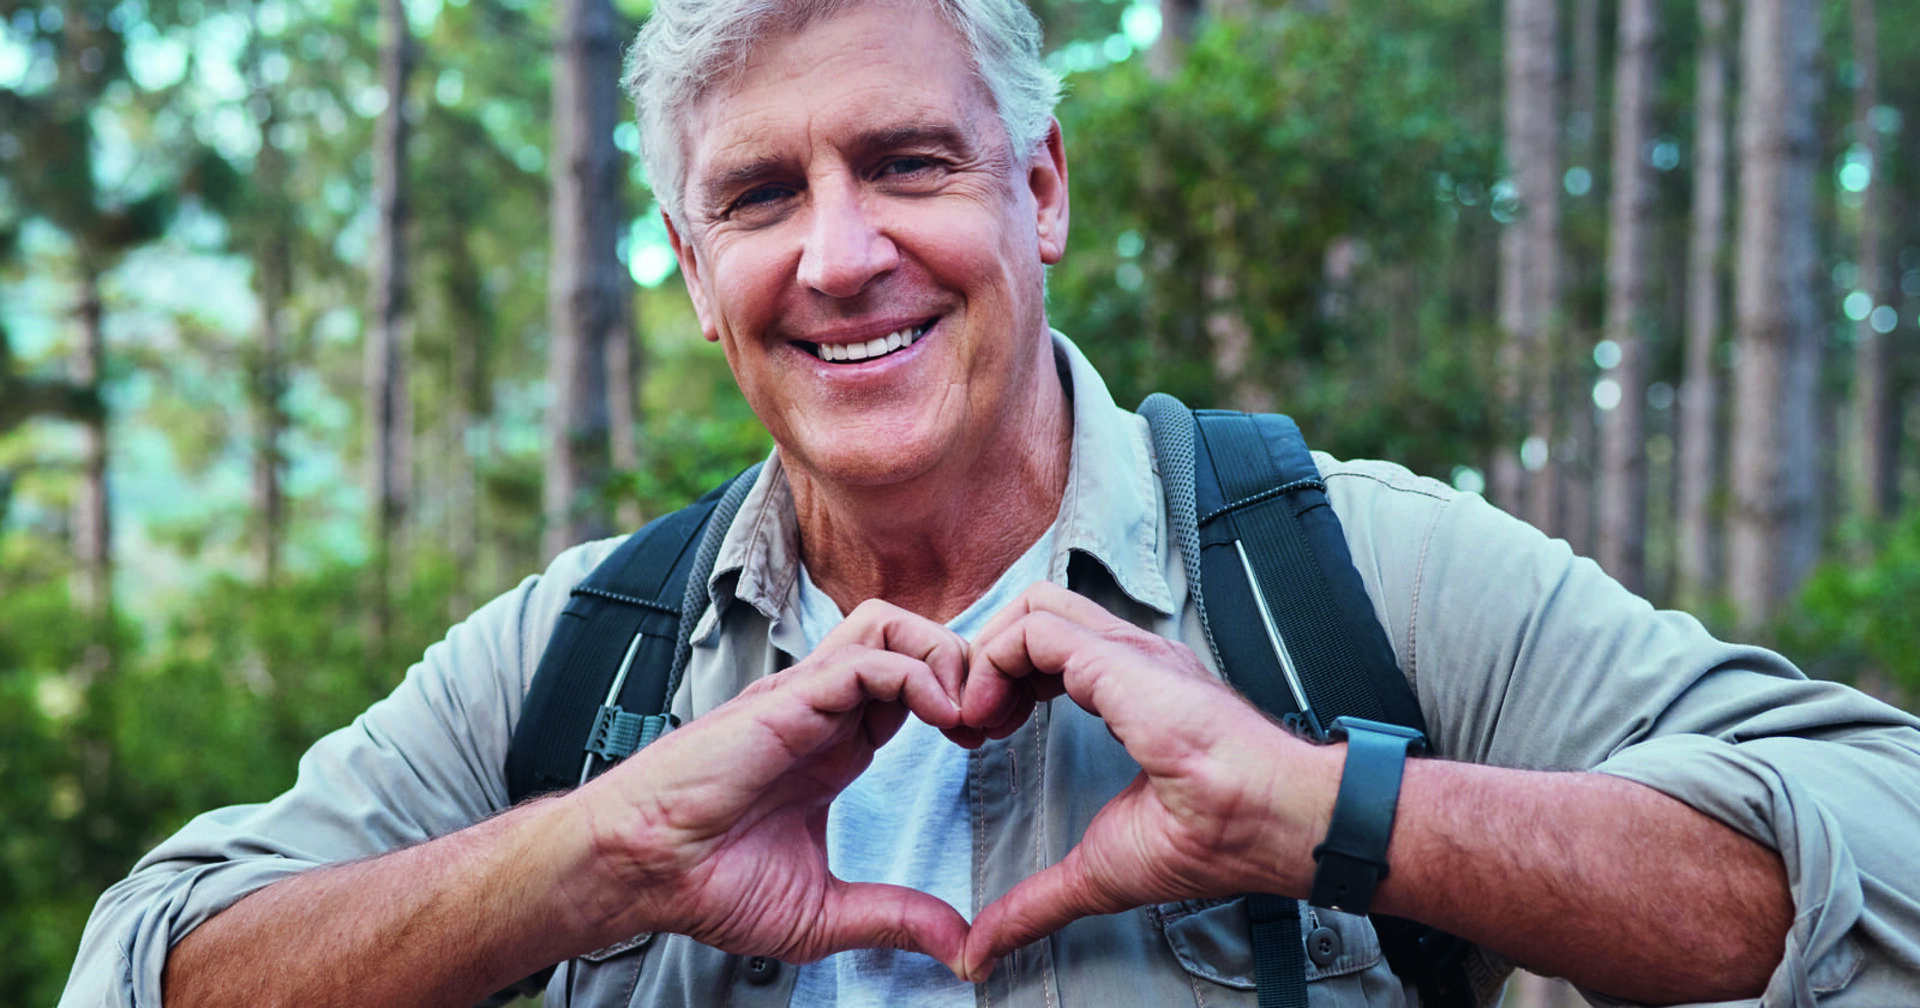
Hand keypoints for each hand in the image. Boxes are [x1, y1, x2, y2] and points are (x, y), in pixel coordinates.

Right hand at [560, 599, 974, 973]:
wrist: (642, 871)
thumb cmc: (707, 883)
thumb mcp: (825, 912)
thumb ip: (895, 918)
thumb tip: (959, 949)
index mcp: (836, 747)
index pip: (912, 687)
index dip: (959, 703)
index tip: (985, 747)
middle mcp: (824, 712)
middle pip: (908, 639)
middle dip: (962, 665)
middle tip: (988, 721)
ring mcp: (805, 699)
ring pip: (890, 628)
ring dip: (943, 657)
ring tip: (965, 713)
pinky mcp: (789, 699)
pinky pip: (867, 658)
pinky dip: (917, 674)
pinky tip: (941, 716)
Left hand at [957, 582, 1339, 980]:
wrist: (1279, 827)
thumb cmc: (1221, 838)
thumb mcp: (1101, 869)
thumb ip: (1037, 901)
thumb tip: (983, 951)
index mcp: (1133, 689)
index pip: (1050, 644)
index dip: (1001, 679)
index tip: (981, 735)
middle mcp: (1130, 659)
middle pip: (1036, 611)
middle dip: (983, 660)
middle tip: (967, 724)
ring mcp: (1131, 653)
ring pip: (1033, 607)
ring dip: (984, 658)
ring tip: (973, 720)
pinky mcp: (1125, 662)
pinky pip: (1039, 629)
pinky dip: (995, 662)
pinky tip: (988, 718)